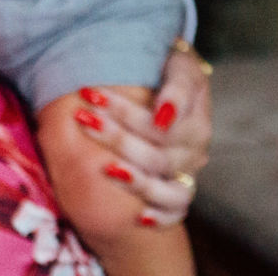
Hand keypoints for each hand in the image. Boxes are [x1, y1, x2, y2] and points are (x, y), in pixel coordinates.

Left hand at [75, 41, 212, 224]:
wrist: (170, 77)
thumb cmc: (166, 65)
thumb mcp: (176, 61)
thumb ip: (175, 87)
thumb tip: (162, 118)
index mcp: (196, 110)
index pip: (162, 119)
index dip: (125, 111)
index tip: (87, 93)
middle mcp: (196, 144)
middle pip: (160, 154)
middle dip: (117, 138)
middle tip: (82, 118)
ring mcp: (188, 169)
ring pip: (169, 188)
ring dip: (136, 181)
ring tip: (106, 168)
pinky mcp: (179, 188)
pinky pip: (177, 212)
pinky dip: (160, 217)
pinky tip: (137, 217)